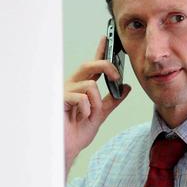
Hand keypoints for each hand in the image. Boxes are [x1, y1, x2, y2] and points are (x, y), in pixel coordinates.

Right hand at [64, 36, 130, 175]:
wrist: (67, 147)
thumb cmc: (77, 131)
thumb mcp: (100, 114)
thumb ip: (113, 100)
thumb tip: (126, 87)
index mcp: (81, 87)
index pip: (92, 66)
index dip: (99, 51)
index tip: (107, 38)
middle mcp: (72, 85)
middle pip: (90, 65)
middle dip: (106, 67)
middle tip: (117, 76)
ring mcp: (66, 91)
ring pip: (90, 85)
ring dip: (95, 103)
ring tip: (89, 115)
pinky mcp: (61, 100)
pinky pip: (82, 98)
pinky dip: (87, 110)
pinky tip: (80, 117)